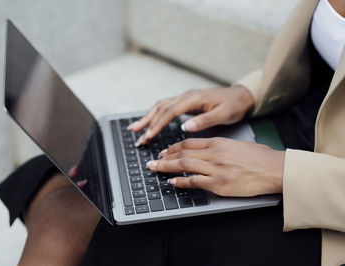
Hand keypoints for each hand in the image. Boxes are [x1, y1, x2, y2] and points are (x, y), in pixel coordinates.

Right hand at [128, 85, 254, 145]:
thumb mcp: (223, 114)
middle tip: (136, 135)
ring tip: (135, 129)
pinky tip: (149, 122)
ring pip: (160, 106)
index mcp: (193, 98)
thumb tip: (185, 127)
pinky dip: (155, 115)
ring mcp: (184, 98)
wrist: (241, 95)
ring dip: (147, 117)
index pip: (169, 111)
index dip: (157, 124)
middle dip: (147, 122)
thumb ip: (204, 120)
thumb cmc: (233, 105)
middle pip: (160, 108)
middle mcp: (185, 96)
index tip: (149, 136)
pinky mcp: (185, 103)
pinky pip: (165, 108)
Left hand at [146, 138, 283, 196]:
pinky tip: (173, 182)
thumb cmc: (260, 157)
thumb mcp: (237, 146)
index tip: (164, 151)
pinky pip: (194, 181)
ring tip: (155, 170)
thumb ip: (220, 147)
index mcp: (218, 142)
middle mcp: (214, 153)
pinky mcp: (219, 183)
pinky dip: (181, 182)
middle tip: (152, 162)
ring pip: (184, 165)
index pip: (189, 143)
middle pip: (182, 153)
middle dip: (164, 158)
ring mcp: (215, 168)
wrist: (275, 168)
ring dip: (167, 168)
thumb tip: (207, 152)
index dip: (173, 147)